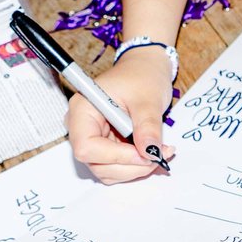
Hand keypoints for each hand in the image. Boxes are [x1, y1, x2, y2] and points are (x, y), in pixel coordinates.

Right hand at [66, 47, 178, 183]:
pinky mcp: (104, 147)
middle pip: (96, 163)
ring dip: (135, 168)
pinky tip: (150, 151)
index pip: (86, 147)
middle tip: (159, 155)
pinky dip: (135, 166)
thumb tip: (150, 152)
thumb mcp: (148, 99)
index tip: (145, 153)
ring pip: (107, 171)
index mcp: (82, 109)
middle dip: (130, 165)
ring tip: (159, 151)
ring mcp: (92, 139)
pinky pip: (115, 167)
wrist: (145, 70)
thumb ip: (147, 127)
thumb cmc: (141, 76)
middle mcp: (81, 127)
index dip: (116, 156)